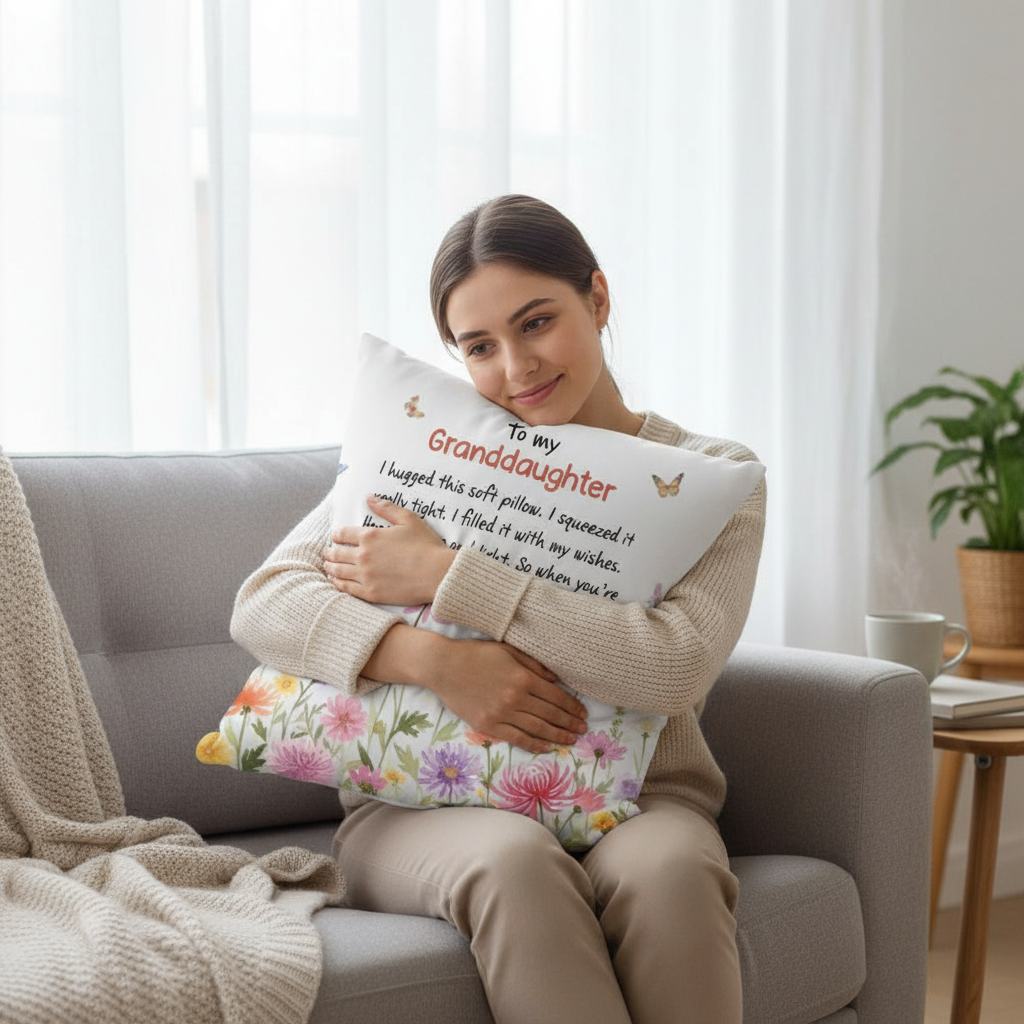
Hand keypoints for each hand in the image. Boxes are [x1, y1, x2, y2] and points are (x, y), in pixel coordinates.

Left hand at [324, 494, 455, 604]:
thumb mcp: (408, 519)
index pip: (342, 534)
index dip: (337, 534)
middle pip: (336, 553)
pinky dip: (337, 583)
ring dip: (330, 567)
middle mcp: (363, 555)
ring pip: (337, 571)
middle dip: (330, 551)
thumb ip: (386, 508)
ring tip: (328, 566)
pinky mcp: (370, 593)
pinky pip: (346, 588)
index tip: (336, 536)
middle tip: (328, 552)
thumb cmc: (426, 545)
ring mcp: (365, 575)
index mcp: (370, 536)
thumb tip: (369, 497)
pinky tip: (335, 581)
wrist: (438, 574)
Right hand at [424, 639, 588, 754]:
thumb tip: (556, 680)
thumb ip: (533, 665)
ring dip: (557, 736)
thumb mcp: (508, 650)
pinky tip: (546, 747)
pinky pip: (516, 738)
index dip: (572, 707)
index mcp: (523, 677)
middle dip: (569, 723)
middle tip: (583, 729)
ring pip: (537, 728)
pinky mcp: (488, 725)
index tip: (583, 713)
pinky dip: (534, 744)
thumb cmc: (476, 654)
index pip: (556, 696)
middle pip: (550, 714)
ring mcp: (501, 713)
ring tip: (571, 740)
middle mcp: (515, 697)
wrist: (443, 666)